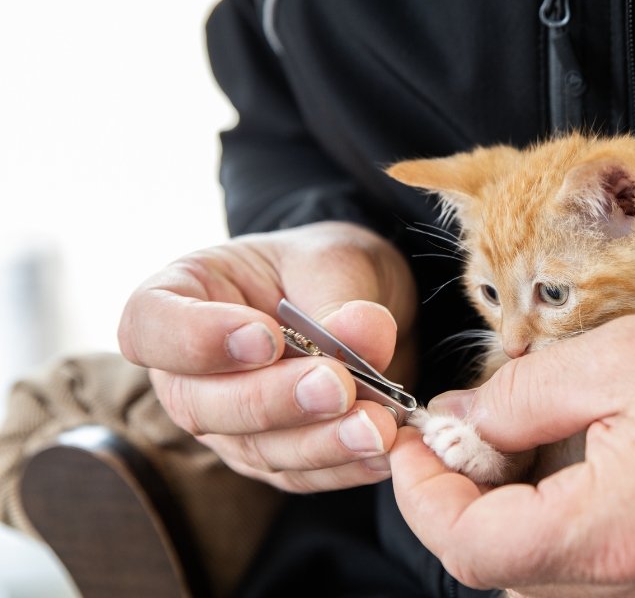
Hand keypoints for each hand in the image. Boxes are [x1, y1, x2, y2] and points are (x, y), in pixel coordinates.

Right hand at [118, 221, 416, 491]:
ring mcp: (226, 422)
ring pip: (255, 449)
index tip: (264, 336)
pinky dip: (346, 464)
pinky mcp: (271, 457)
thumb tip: (363, 332)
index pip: (150, 328)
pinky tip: (385, 448)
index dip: (196, 340)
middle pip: (201, 404)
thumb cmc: (323, 268)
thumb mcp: (334, 259)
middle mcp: (189, 371)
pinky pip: (301, 474)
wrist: (357, 304)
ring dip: (319, 442)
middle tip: (337, 385)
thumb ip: (340, 295)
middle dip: (274, 400)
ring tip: (376, 424)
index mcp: (181, 298)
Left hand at [391, 300, 634, 596]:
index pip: (470, 550)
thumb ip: (521, 396)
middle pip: (500, 568)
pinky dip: (558, 523)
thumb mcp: (619, 359)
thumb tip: (460, 420)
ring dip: (507, 512)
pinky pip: (592, 573)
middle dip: (461, 498)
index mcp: (612, 536)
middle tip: (467, 430)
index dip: (421, 495)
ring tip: (519, 441)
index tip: (411, 442)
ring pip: (541, 575)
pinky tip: (572, 465)